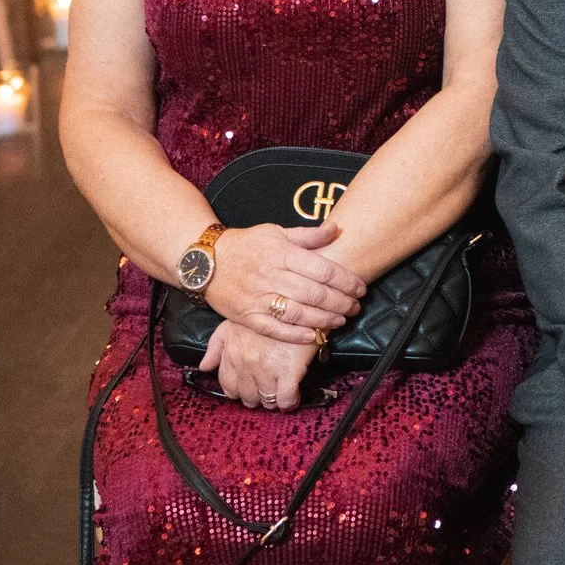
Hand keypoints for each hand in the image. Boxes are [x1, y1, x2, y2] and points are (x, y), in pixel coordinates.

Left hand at [200, 320, 322, 410]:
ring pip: (267, 400)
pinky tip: (293, 397)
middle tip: (267, 391)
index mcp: (232, 353)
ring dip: (274, 400)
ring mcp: (268, 368)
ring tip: (280, 394)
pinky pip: (286, 398)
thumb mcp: (234, 324)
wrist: (300, 304)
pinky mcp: (290, 370)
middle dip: (257, 397)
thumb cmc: (267, 313)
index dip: (240, 391)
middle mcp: (247, 363)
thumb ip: (216, 346)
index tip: (250, 388)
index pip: (228, 386)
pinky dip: (289, 402)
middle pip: (248, 397)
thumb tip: (205, 366)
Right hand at [202, 220, 366, 343]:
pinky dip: (294, 334)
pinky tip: (313, 335)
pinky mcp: (245, 316)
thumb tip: (336, 229)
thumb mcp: (276, 232)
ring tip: (340, 321)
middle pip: (314, 294)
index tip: (360, 288)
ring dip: (323, 320)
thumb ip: (307, 235)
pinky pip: (273, 329)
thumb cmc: (245, 245)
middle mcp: (271, 277)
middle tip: (355, 307)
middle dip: (340, 302)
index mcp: (282, 254)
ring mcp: (257, 298)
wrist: (203, 262)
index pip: (323, 270)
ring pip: (297, 313)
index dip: (346, 281)